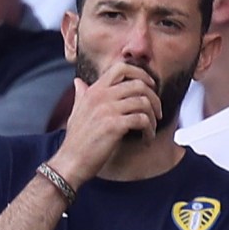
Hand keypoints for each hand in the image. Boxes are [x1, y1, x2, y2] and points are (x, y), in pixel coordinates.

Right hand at [49, 62, 162, 184]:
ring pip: (144, 103)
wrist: (71, 162)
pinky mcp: (114, 125)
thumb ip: (81, 95)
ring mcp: (107, 110)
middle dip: (154, 98)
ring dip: (153, 118)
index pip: (122, 68)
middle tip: (157, 113)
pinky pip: (142, 120)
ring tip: (151, 129)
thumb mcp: (76, 112)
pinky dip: (150, 131)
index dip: (142, 74)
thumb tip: (79, 81)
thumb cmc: (76, 140)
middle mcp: (100, 96)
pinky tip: (147, 139)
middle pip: (139, 85)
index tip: (151, 87)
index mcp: (94, 90)